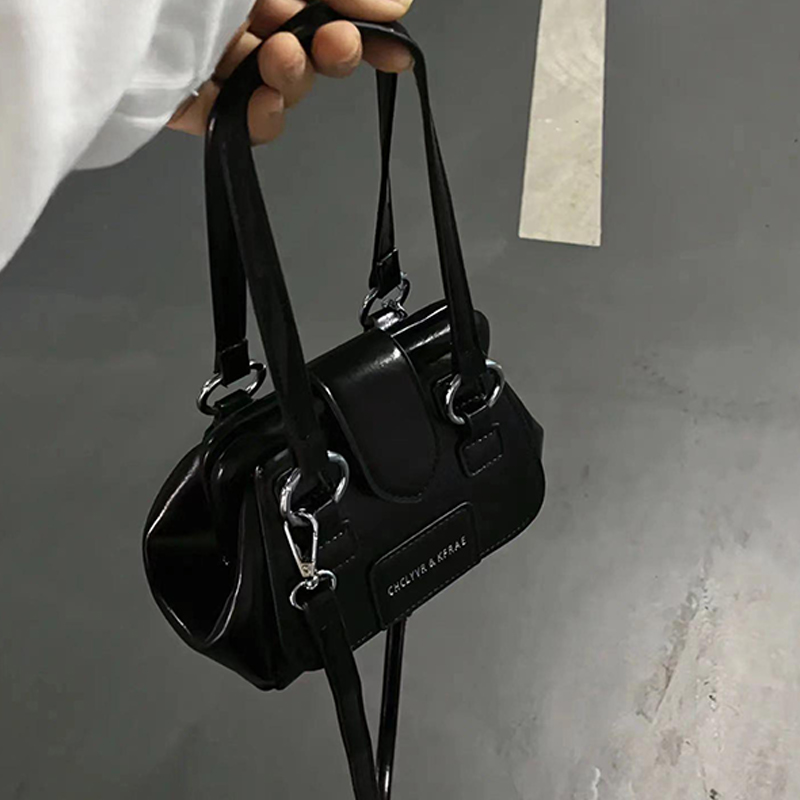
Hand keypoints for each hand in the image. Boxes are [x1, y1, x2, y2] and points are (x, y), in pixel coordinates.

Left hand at [168, 0, 413, 142]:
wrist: (102, 12)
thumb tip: (397, 1)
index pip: (321, 4)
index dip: (363, 23)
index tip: (393, 40)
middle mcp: (230, 12)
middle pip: (306, 47)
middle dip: (330, 50)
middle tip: (333, 43)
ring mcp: (207, 56)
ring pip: (276, 86)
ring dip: (291, 80)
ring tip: (276, 61)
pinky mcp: (181, 100)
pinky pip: (235, 123)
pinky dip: (257, 122)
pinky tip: (260, 107)